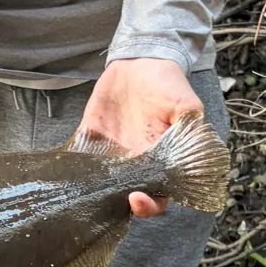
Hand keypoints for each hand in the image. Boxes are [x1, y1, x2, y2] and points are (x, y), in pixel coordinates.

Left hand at [79, 58, 202, 218]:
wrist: (141, 61)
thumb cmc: (168, 85)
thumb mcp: (186, 105)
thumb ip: (190, 131)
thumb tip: (196, 156)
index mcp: (160, 162)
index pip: (157, 196)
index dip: (149, 205)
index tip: (138, 198)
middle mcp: (135, 163)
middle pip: (126, 197)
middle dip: (120, 204)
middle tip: (115, 197)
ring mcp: (111, 153)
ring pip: (101, 184)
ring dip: (95, 192)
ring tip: (90, 190)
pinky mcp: (90, 137)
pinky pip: (79, 157)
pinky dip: (72, 166)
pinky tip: (69, 171)